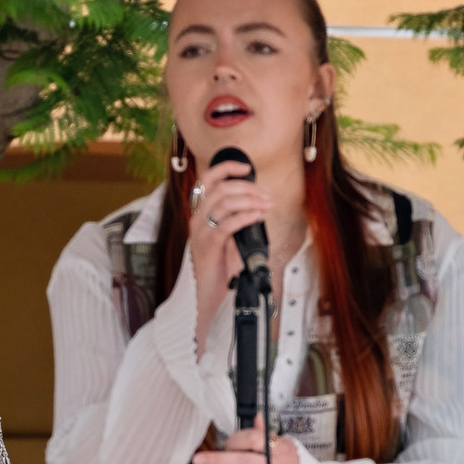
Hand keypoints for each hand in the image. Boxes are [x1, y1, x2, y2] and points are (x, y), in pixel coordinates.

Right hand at [187, 156, 271, 353]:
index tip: (246, 167)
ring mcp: (200, 232)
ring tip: (266, 206)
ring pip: (224, 202)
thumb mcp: (230, 240)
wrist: (206, 297)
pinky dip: (245, 216)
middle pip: (220, 188)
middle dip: (248, 188)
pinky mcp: (208, 246)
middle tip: (266, 196)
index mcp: (200, 214)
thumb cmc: (219, 271)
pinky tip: (257, 216)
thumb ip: (238, 221)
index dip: (226, 167)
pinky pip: (227, 224)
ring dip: (250, 200)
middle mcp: (197, 219)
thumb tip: (258, 207)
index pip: (207, 179)